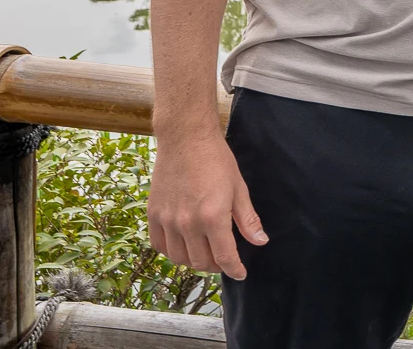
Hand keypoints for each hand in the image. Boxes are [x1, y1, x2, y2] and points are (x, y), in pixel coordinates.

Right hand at [148, 132, 266, 279]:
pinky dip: (172, 251)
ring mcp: (167, 220)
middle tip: (224, 259)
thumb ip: (248, 219)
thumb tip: (260, 241)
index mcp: (213, 217)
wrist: (186, 139)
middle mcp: (188, 223)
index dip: (234, 269)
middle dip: (216, 265)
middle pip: (201, 262)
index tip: (240, 273)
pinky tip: (183, 245)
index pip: (224, 257)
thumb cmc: (216, 160)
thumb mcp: (238, 188)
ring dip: (194, 261)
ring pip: (179, 258)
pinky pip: (160, 245)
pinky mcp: (153, 214)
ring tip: (205, 253)